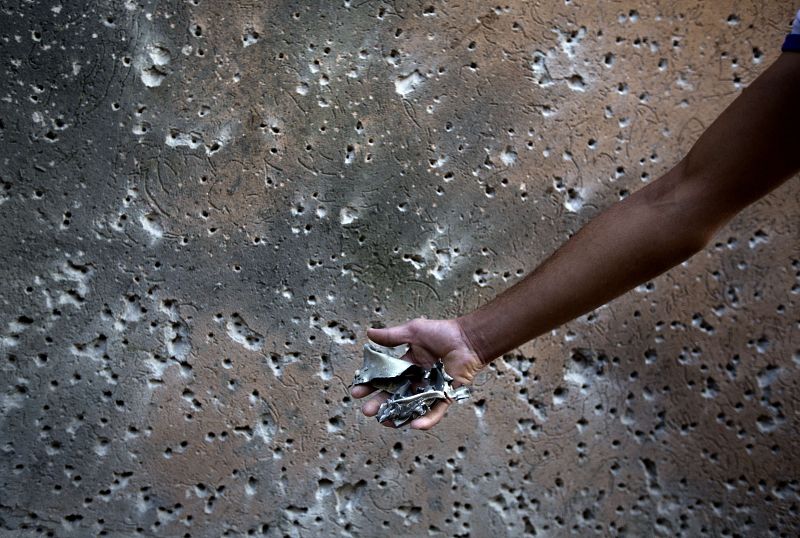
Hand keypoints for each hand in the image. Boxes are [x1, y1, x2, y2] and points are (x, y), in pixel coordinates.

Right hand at [351, 318, 483, 429]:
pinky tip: (414, 425)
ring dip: (398, 415)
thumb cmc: (443, 333)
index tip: (358, 390)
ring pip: (411, 407)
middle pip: (395, 395)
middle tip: (367, 410)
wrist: (467, 339)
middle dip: (380, 403)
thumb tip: (368, 333)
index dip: (372, 384)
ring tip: (384, 421)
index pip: (386, 378)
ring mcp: (430, 389)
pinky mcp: (444, 397)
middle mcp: (417, 379)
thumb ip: (391, 337)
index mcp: (408, 365)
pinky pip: (434, 411)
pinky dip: (426, 419)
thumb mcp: (413, 332)